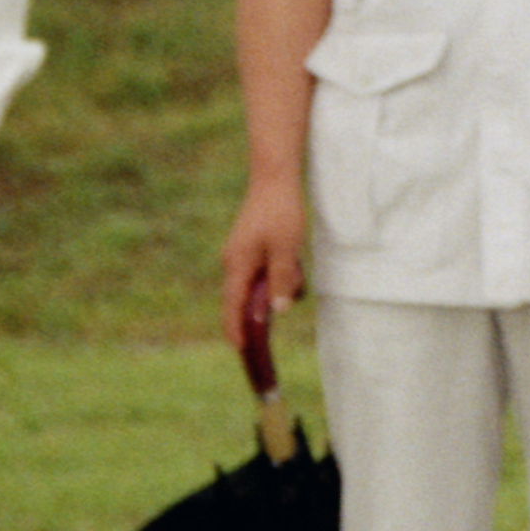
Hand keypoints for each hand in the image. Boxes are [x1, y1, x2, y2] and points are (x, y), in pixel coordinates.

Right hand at [221, 182, 309, 350]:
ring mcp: (241, 255)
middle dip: (262, 310)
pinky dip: (279, 272)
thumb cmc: (281, 213)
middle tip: (276, 318)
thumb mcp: (287, 249)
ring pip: (259, 284)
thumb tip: (277, 311)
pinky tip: (294, 258)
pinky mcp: (251, 248)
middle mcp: (234, 263)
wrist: (275, 179)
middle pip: (245, 299)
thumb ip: (282, 280)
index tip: (242, 350)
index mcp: (238, 266)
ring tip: (296, 265)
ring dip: (278, 284)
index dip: (237, 330)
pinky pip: (264, 271)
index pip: (233, 307)